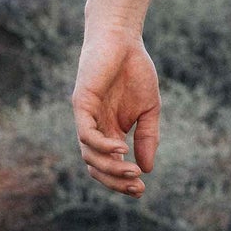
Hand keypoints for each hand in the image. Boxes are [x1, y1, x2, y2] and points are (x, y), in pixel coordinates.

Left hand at [72, 26, 159, 196]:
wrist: (123, 40)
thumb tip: (147, 168)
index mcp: (110, 131)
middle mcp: (94, 128)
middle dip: (115, 181)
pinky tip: (121, 149)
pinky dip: (102, 146)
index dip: (123, 180)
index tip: (142, 190)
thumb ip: (148, 138)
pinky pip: (86, 134)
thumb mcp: (149, 110)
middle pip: (96, 167)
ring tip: (132, 171)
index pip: (110, 164)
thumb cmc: (135, 71)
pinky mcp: (81, 104)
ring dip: (111, 168)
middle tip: (137, 187)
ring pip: (89, 155)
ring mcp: (86, 117)